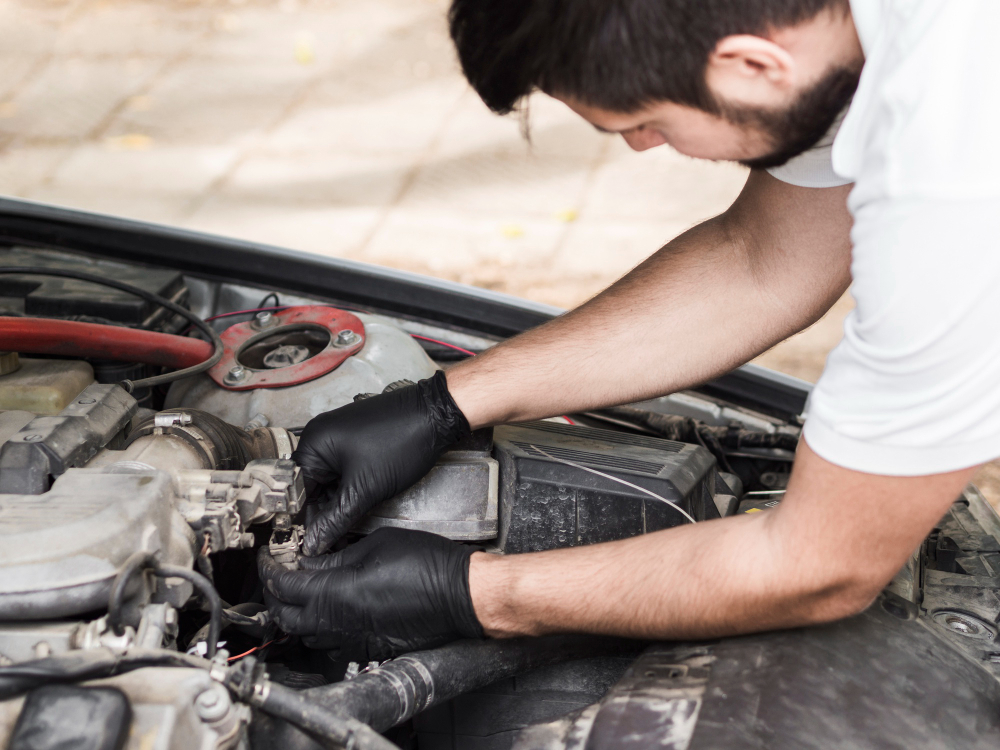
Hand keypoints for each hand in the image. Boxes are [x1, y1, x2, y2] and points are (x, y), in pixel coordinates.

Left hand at [258, 528, 483, 660]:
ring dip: (295, 613)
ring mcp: (354, 637)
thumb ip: (335, 558)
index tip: (267, 557)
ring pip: (306, 634)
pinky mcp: (369, 645)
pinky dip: (320, 626)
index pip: (284, 587)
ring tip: (299, 591)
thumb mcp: (375, 545)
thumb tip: (309, 561)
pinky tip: (327, 608)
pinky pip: (331, 641)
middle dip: (274, 595)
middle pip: (286, 618)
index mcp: (336, 594)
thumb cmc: (426, 564)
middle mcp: (340, 622)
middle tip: (276, 574)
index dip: (269, 570)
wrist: (459, 594)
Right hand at [292, 371, 469, 554]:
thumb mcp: (364, 489)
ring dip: (337, 504)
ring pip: (329, 482)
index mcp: (313, 444)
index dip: (303, 520)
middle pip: (311, 487)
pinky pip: (344, 472)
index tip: (309, 544)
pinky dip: (348, 490)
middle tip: (330, 541)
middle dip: (321, 514)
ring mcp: (339, 438)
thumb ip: (335, 520)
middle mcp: (321, 437)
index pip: (296, 492)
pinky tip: (357, 506)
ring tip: (345, 528)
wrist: (436, 415)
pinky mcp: (356, 441)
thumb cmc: (402, 440)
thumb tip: (314, 542)